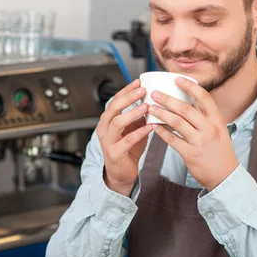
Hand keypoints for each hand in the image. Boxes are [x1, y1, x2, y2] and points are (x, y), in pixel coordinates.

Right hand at [96, 79, 152, 196]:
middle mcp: (104, 129)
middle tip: (142, 90)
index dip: (126, 90)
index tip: (139, 81)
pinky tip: (150, 126)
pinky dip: (139, 132)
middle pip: (113, 108)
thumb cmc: (127, 149)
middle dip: (128, 97)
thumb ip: (137, 116)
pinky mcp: (115, 153)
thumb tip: (152, 100)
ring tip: (146, 106)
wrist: (121, 174)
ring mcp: (108, 141)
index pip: (114, 100)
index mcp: (107, 120)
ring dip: (133, 113)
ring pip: (117, 122)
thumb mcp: (132, 128)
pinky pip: (127, 140)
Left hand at [148, 77, 238, 190]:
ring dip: (161, 113)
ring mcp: (199, 141)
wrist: (225, 175)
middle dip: (167, 99)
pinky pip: (172, 139)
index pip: (203, 97)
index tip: (176, 78)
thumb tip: (187, 99)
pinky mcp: (190, 154)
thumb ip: (205, 116)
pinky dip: (161, 131)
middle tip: (154, 93)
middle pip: (185, 108)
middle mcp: (209, 128)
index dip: (189, 86)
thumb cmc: (219, 149)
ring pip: (176, 122)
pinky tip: (153, 125)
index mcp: (217, 119)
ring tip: (150, 107)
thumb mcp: (218, 129)